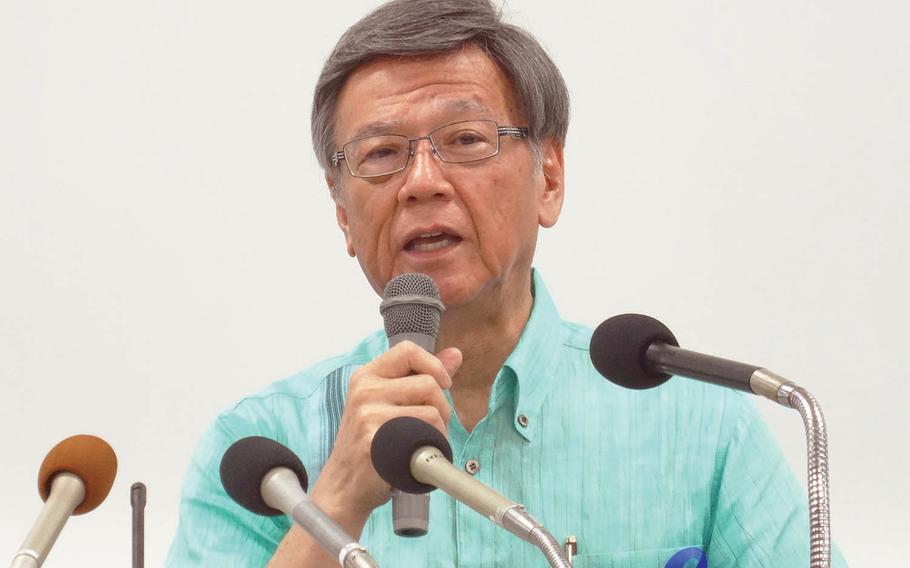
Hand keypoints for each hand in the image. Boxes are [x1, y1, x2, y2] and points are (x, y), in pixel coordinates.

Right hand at [310, 341, 462, 525]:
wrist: (343, 486)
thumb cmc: (370, 443)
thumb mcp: (386, 403)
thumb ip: (421, 376)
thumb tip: (455, 354)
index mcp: (366, 376)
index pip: (408, 351)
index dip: (434, 365)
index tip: (443, 385)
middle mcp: (364, 391)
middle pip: (428, 384)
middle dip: (442, 407)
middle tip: (432, 427)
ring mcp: (368, 416)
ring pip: (432, 412)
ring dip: (439, 432)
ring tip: (423, 444)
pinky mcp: (377, 442)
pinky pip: (425, 437)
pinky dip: (432, 448)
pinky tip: (418, 457)